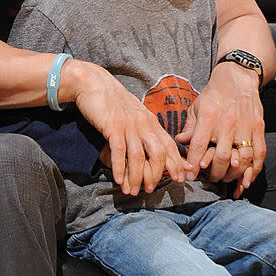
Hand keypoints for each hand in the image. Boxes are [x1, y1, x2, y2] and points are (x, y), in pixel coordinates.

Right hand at [66, 61, 190, 195]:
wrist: (95, 83)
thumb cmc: (114, 102)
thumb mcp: (136, 114)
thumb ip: (146, 129)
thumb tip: (155, 147)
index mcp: (151, 122)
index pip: (169, 145)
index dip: (177, 164)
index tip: (181, 179)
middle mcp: (143, 124)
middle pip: (158, 154)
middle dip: (157, 175)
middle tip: (151, 189)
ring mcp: (129, 125)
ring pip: (138, 157)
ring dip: (136, 177)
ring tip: (132, 191)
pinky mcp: (112, 126)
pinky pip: (119, 151)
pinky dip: (119, 168)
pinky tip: (118, 180)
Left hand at [176, 62, 265, 197]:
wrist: (238, 77)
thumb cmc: (214, 93)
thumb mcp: (196, 106)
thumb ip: (189, 126)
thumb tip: (180, 141)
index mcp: (209, 117)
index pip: (199, 146)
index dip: (193, 164)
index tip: (190, 176)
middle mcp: (228, 123)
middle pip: (222, 157)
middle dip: (215, 173)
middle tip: (210, 178)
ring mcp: (245, 127)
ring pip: (242, 159)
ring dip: (234, 174)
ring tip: (226, 179)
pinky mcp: (258, 128)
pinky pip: (259, 154)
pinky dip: (253, 170)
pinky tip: (246, 180)